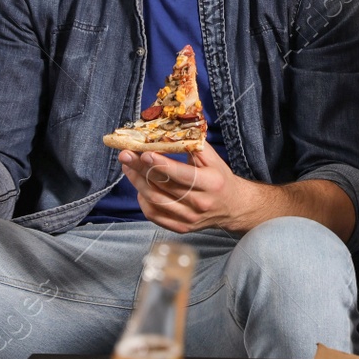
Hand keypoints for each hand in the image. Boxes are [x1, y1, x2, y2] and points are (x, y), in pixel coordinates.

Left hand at [119, 141, 256, 233]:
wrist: (233, 208)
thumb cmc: (220, 178)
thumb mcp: (213, 158)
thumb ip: (192, 145)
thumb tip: (166, 130)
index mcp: (211, 183)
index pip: (182, 175)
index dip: (161, 164)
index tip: (144, 153)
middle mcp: (200, 203)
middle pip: (163, 186)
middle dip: (141, 169)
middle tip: (125, 155)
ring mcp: (189, 218)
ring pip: (155, 201)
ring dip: (137, 182)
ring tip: (128, 167)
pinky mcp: (181, 227)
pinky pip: (154, 215)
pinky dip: (143, 200)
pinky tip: (139, 186)